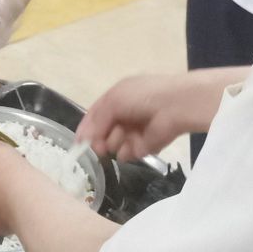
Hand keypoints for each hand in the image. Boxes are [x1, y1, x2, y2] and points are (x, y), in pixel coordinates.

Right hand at [77, 74, 195, 161]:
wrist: (174, 106)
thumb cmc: (142, 97)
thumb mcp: (114, 100)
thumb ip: (97, 120)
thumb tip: (83, 138)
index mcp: (116, 98)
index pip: (94, 115)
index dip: (85, 128)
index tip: (78, 143)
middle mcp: (123, 115)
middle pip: (101, 133)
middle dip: (98, 139)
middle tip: (99, 145)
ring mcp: (132, 132)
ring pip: (113, 145)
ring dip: (114, 142)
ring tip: (124, 135)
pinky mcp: (143, 147)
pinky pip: (127, 154)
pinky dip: (128, 150)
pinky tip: (135, 144)